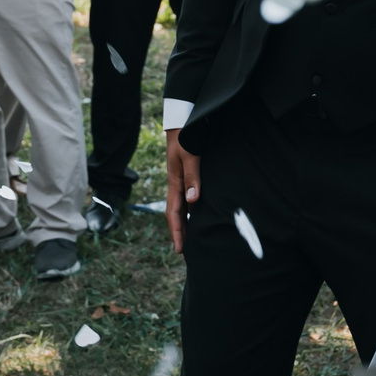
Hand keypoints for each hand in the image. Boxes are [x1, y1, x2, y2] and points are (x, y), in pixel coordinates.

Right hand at [165, 130, 199, 254]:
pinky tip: (201, 216)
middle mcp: (178, 186)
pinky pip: (190, 200)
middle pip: (177, 215)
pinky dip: (193, 212)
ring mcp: (182, 182)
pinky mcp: (189, 177)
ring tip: (193, 241)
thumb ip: (192, 177)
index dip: (177, 233)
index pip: (174, 214)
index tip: (180, 250)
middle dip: (180, 234)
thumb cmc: (187, 137)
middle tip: (186, 253)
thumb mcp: (190, 156)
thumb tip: (193, 201)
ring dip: (186, 225)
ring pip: (183, 209)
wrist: (183, 121)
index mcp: (175, 184)